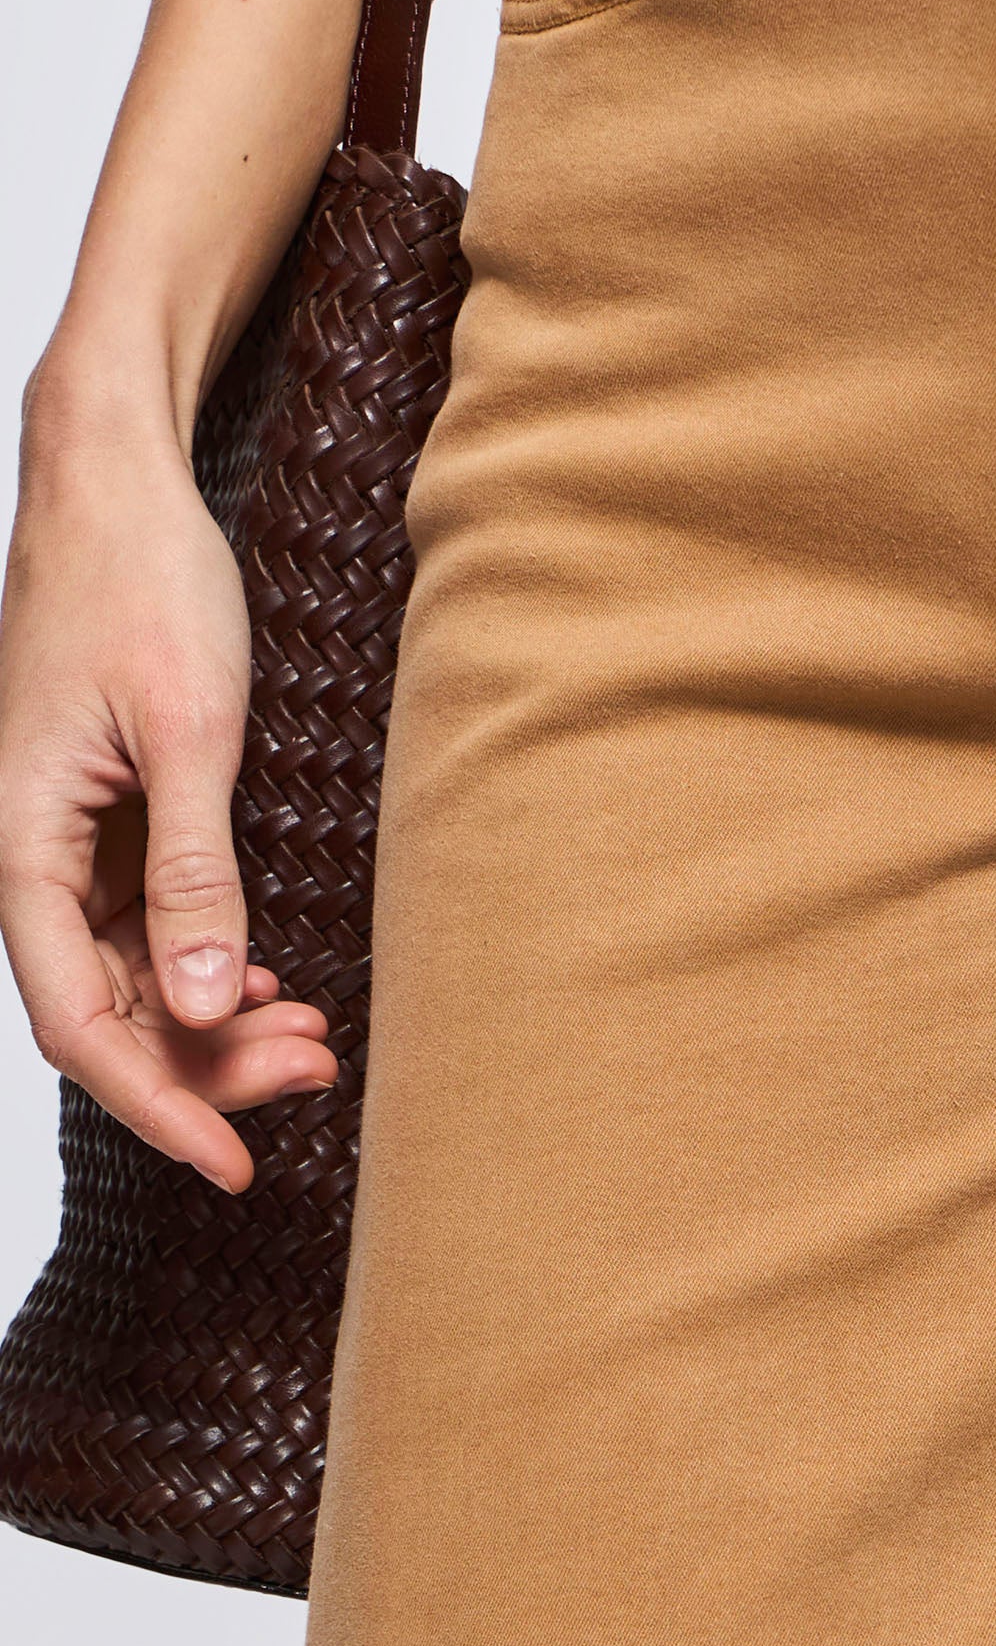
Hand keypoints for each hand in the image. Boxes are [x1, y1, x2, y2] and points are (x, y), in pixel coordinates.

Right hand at [0, 395, 335, 1193]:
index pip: (80, 1020)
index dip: (158, 1103)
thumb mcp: (191, 731)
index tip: (237, 1162)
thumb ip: (197, 871)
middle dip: (205, 1065)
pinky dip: (210, 963)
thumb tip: (212, 1004)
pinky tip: (274, 985)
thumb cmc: (144, 583)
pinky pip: (144, 923)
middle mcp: (29, 854)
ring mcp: (65, 839)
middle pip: (107, 1012)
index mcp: (21, 842)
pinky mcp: (104, 816)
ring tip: (315, 1043)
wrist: (116, 483)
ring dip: (215, 1021)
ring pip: (132, 975)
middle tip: (315, 1076)